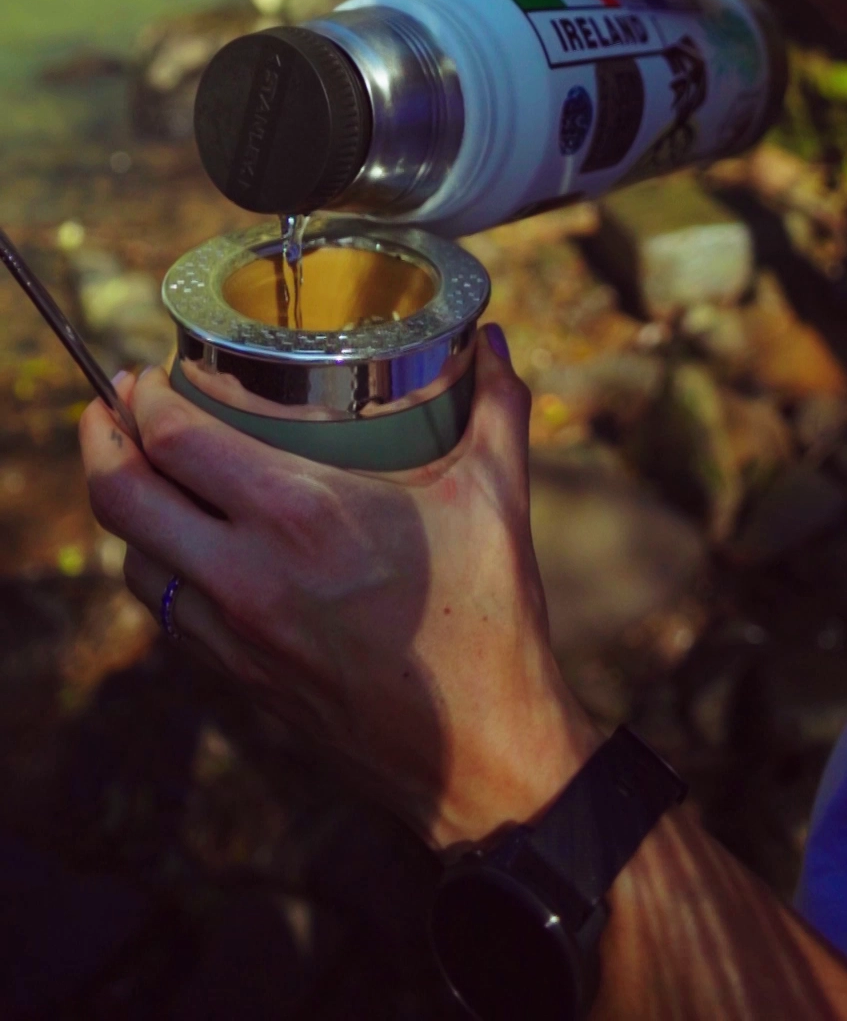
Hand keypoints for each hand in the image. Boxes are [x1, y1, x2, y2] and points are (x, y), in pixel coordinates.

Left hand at [79, 329, 598, 847]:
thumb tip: (495, 341)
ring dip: (127, 510)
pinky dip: (161, 569)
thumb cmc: (486, 622)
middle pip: (122, 498)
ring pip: (133, 561)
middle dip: (101, 440)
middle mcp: (247, 573)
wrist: (477, 754)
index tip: (150, 372)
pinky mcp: (238, 679)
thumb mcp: (496, 497)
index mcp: (300, 515)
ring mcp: (234, 635)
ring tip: (143, 470)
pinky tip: (188, 547)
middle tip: (111, 404)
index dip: (145, 399)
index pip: (176, 441)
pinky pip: (167, 614)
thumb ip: (496, 407)